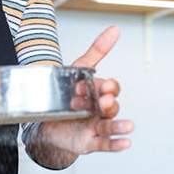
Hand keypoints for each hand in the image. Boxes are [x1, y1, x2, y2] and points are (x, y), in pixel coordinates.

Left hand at [40, 26, 133, 154]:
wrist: (44, 120)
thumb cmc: (66, 93)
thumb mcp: (79, 70)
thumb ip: (97, 51)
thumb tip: (115, 29)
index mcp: (99, 93)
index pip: (111, 88)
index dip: (107, 87)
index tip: (100, 84)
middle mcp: (100, 110)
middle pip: (112, 106)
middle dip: (109, 103)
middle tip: (103, 101)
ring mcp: (96, 126)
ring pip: (111, 125)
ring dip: (120, 125)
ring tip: (129, 126)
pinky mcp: (89, 141)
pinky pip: (105, 144)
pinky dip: (115, 143)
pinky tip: (126, 142)